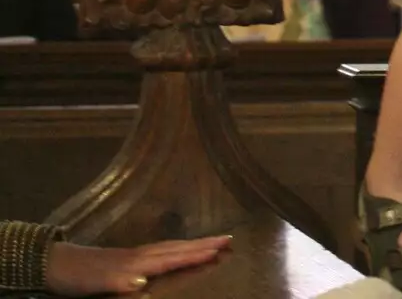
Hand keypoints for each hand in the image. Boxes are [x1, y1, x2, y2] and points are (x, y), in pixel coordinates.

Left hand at [45, 233, 231, 294]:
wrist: (55, 263)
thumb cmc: (77, 276)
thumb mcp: (96, 282)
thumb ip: (120, 281)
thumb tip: (145, 282)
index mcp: (136, 262)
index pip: (172, 258)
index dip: (196, 253)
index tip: (222, 246)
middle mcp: (139, 255)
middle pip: (176, 248)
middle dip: (202, 244)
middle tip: (228, 239)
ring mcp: (133, 255)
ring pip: (169, 248)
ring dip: (191, 245)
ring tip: (211, 243)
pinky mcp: (127, 259)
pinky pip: (160, 252)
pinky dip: (175, 250)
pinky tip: (176, 253)